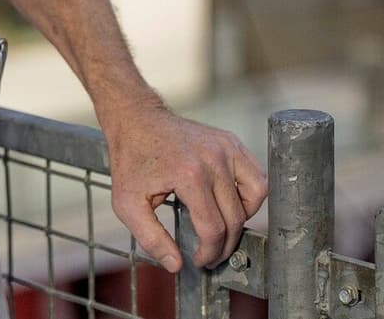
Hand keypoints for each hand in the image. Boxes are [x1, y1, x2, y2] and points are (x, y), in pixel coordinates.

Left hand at [104, 103, 267, 271]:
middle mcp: (213, 160)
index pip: (213, 229)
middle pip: (235, 218)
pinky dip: (250, 196)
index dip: (209, 253)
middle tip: (211, 254)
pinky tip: (229, 204)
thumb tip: (176, 265)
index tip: (199, 261)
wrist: (135, 118)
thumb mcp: (127, 203)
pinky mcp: (231, 141)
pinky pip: (256, 176)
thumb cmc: (130, 160)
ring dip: (243, 219)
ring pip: (256, 197)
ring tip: (221, 226)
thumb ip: (150, 237)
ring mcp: (226, 147)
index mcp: (189, 175)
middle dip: (225, 245)